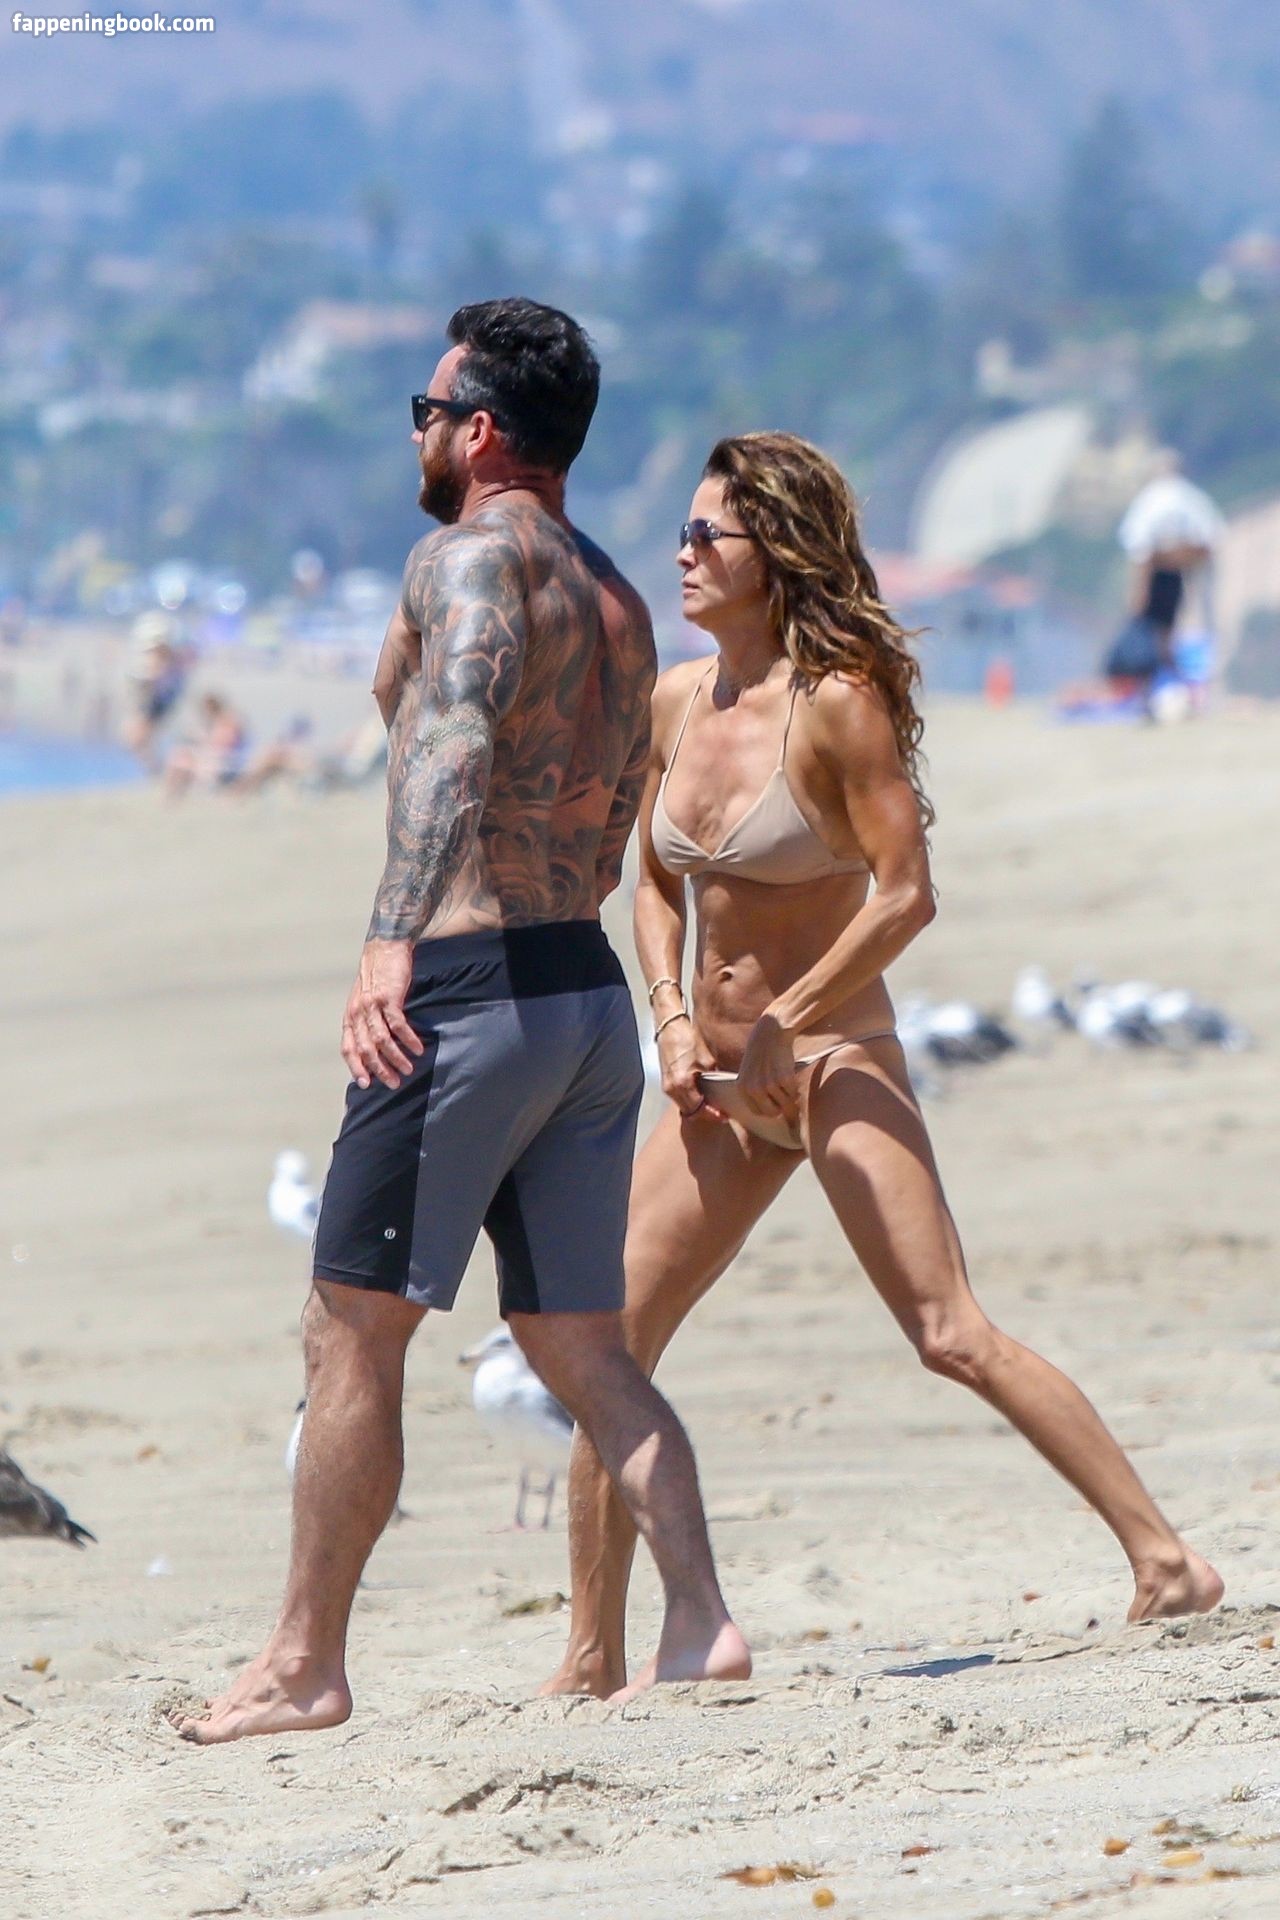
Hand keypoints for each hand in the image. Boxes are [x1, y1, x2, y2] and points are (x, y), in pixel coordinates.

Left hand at [341, 939, 424, 1089]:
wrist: (384, 948)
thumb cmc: (375, 977)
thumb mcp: (363, 1001)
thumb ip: (365, 1022)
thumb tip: (373, 1048)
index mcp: (350, 1016)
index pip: (349, 1048)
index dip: (356, 1067)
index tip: (367, 1084)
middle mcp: (358, 1013)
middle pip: (367, 1049)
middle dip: (380, 1069)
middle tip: (394, 1082)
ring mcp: (372, 1005)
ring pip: (382, 1040)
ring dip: (396, 1057)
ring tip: (408, 1069)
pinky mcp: (389, 998)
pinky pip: (398, 1024)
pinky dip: (408, 1039)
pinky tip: (418, 1049)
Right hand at [657, 1016, 718, 1118]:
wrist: (669, 1027)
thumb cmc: (686, 1039)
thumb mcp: (707, 1060)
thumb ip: (714, 1079)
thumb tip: (723, 1090)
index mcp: (682, 1084)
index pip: (698, 1109)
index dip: (712, 1114)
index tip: (723, 1116)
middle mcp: (671, 1088)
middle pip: (690, 1112)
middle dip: (705, 1113)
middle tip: (721, 1112)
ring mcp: (666, 1086)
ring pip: (684, 1106)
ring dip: (697, 1107)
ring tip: (713, 1104)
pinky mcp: (665, 1081)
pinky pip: (679, 1098)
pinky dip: (690, 1099)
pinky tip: (701, 1094)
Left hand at [736, 1011, 799, 1127]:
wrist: (771, 1032)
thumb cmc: (763, 1054)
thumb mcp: (751, 1073)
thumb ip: (755, 1092)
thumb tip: (771, 1115)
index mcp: (742, 1088)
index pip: (757, 1112)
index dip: (768, 1109)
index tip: (775, 1104)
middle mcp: (753, 1089)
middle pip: (772, 1113)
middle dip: (781, 1108)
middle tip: (784, 1096)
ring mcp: (768, 1084)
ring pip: (785, 1104)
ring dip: (789, 1095)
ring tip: (785, 1079)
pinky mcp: (783, 1079)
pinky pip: (793, 1093)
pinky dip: (795, 1086)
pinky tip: (789, 1073)